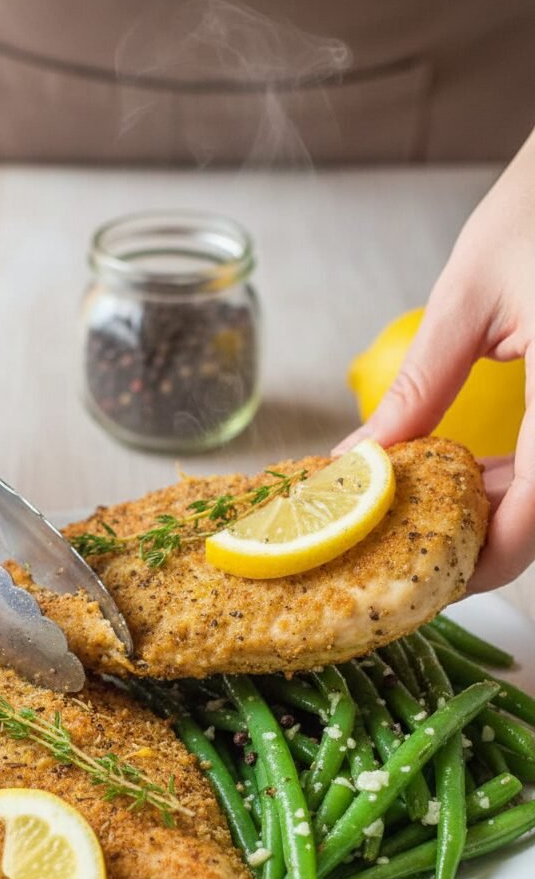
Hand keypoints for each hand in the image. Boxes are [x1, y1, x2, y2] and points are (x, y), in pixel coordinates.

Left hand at [336, 127, 534, 592]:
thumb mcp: (468, 299)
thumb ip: (419, 390)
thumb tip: (360, 461)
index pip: (534, 514)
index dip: (482, 564)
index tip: (425, 580)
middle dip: (482, 542)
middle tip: (410, 549)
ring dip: (501, 510)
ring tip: (427, 509)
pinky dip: (521, 475)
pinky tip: (471, 470)